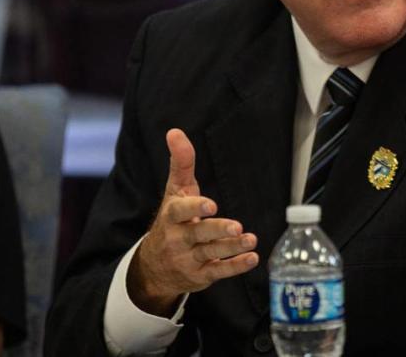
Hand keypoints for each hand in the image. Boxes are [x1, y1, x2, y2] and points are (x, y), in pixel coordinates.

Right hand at [127, 128, 258, 315]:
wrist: (154, 266)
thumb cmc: (172, 219)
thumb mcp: (174, 191)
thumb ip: (180, 162)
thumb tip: (174, 131)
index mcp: (171, 216)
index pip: (179, 212)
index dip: (195, 208)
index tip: (211, 204)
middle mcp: (178, 239)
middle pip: (198, 234)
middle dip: (217, 230)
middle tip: (237, 227)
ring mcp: (189, 259)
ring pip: (211, 254)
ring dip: (231, 248)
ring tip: (250, 240)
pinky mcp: (201, 275)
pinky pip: (219, 272)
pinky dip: (236, 266)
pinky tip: (252, 258)